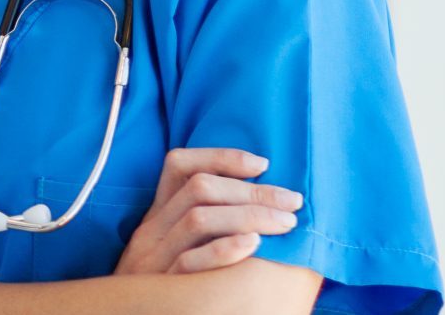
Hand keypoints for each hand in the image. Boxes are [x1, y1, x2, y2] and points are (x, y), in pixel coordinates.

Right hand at [113, 147, 303, 274]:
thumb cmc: (163, 287)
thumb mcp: (171, 249)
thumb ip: (201, 226)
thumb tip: (258, 204)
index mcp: (156, 215)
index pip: (180, 166)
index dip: (221, 157)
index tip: (263, 164)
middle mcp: (151, 230)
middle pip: (199, 189)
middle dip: (252, 191)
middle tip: (292, 201)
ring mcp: (154, 258)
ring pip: (198, 219)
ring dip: (249, 215)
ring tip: (285, 223)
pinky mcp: (162, 285)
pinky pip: (190, 262)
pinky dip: (225, 248)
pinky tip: (254, 244)